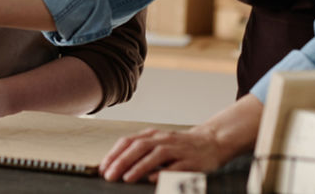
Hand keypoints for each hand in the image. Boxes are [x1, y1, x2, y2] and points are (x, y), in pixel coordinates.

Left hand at [99, 127, 229, 182]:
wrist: (211, 141)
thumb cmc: (180, 146)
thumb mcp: (158, 143)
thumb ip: (140, 151)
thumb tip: (116, 164)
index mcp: (153, 135)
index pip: (128, 141)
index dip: (114, 154)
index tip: (103, 168)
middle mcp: (163, 139)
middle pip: (139, 146)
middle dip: (122, 161)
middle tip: (109, 175)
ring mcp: (178, 149)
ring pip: (156, 154)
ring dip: (140, 166)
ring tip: (126, 178)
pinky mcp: (191, 161)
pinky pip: (176, 167)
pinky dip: (164, 172)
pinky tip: (153, 179)